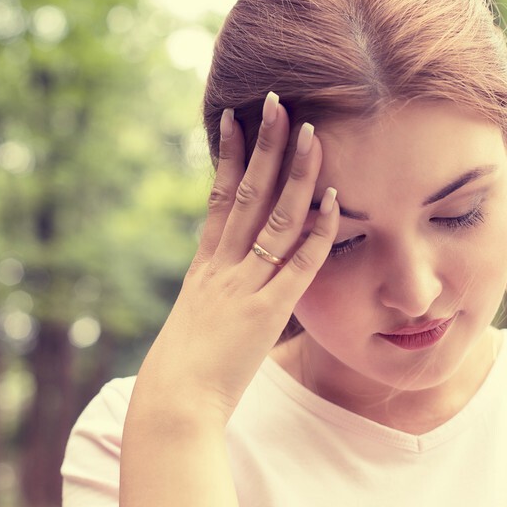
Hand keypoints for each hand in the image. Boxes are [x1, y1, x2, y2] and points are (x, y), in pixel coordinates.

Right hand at [131, 92, 338, 426]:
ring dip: (294, 174)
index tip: (236, 118)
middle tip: (277, 102)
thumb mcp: (194, 324)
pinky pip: (296, 265)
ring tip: (311, 133)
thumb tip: (222, 287)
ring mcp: (243, 287)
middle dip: (264, 146)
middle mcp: (222, 268)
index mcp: (204, 268)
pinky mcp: (266, 313)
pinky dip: (317, 231)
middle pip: (246, 194)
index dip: (230, 156)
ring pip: (273, 219)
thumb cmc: (180, 375)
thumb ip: (212, 298)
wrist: (173, 404)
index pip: (219, 198)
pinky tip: (333, 200)